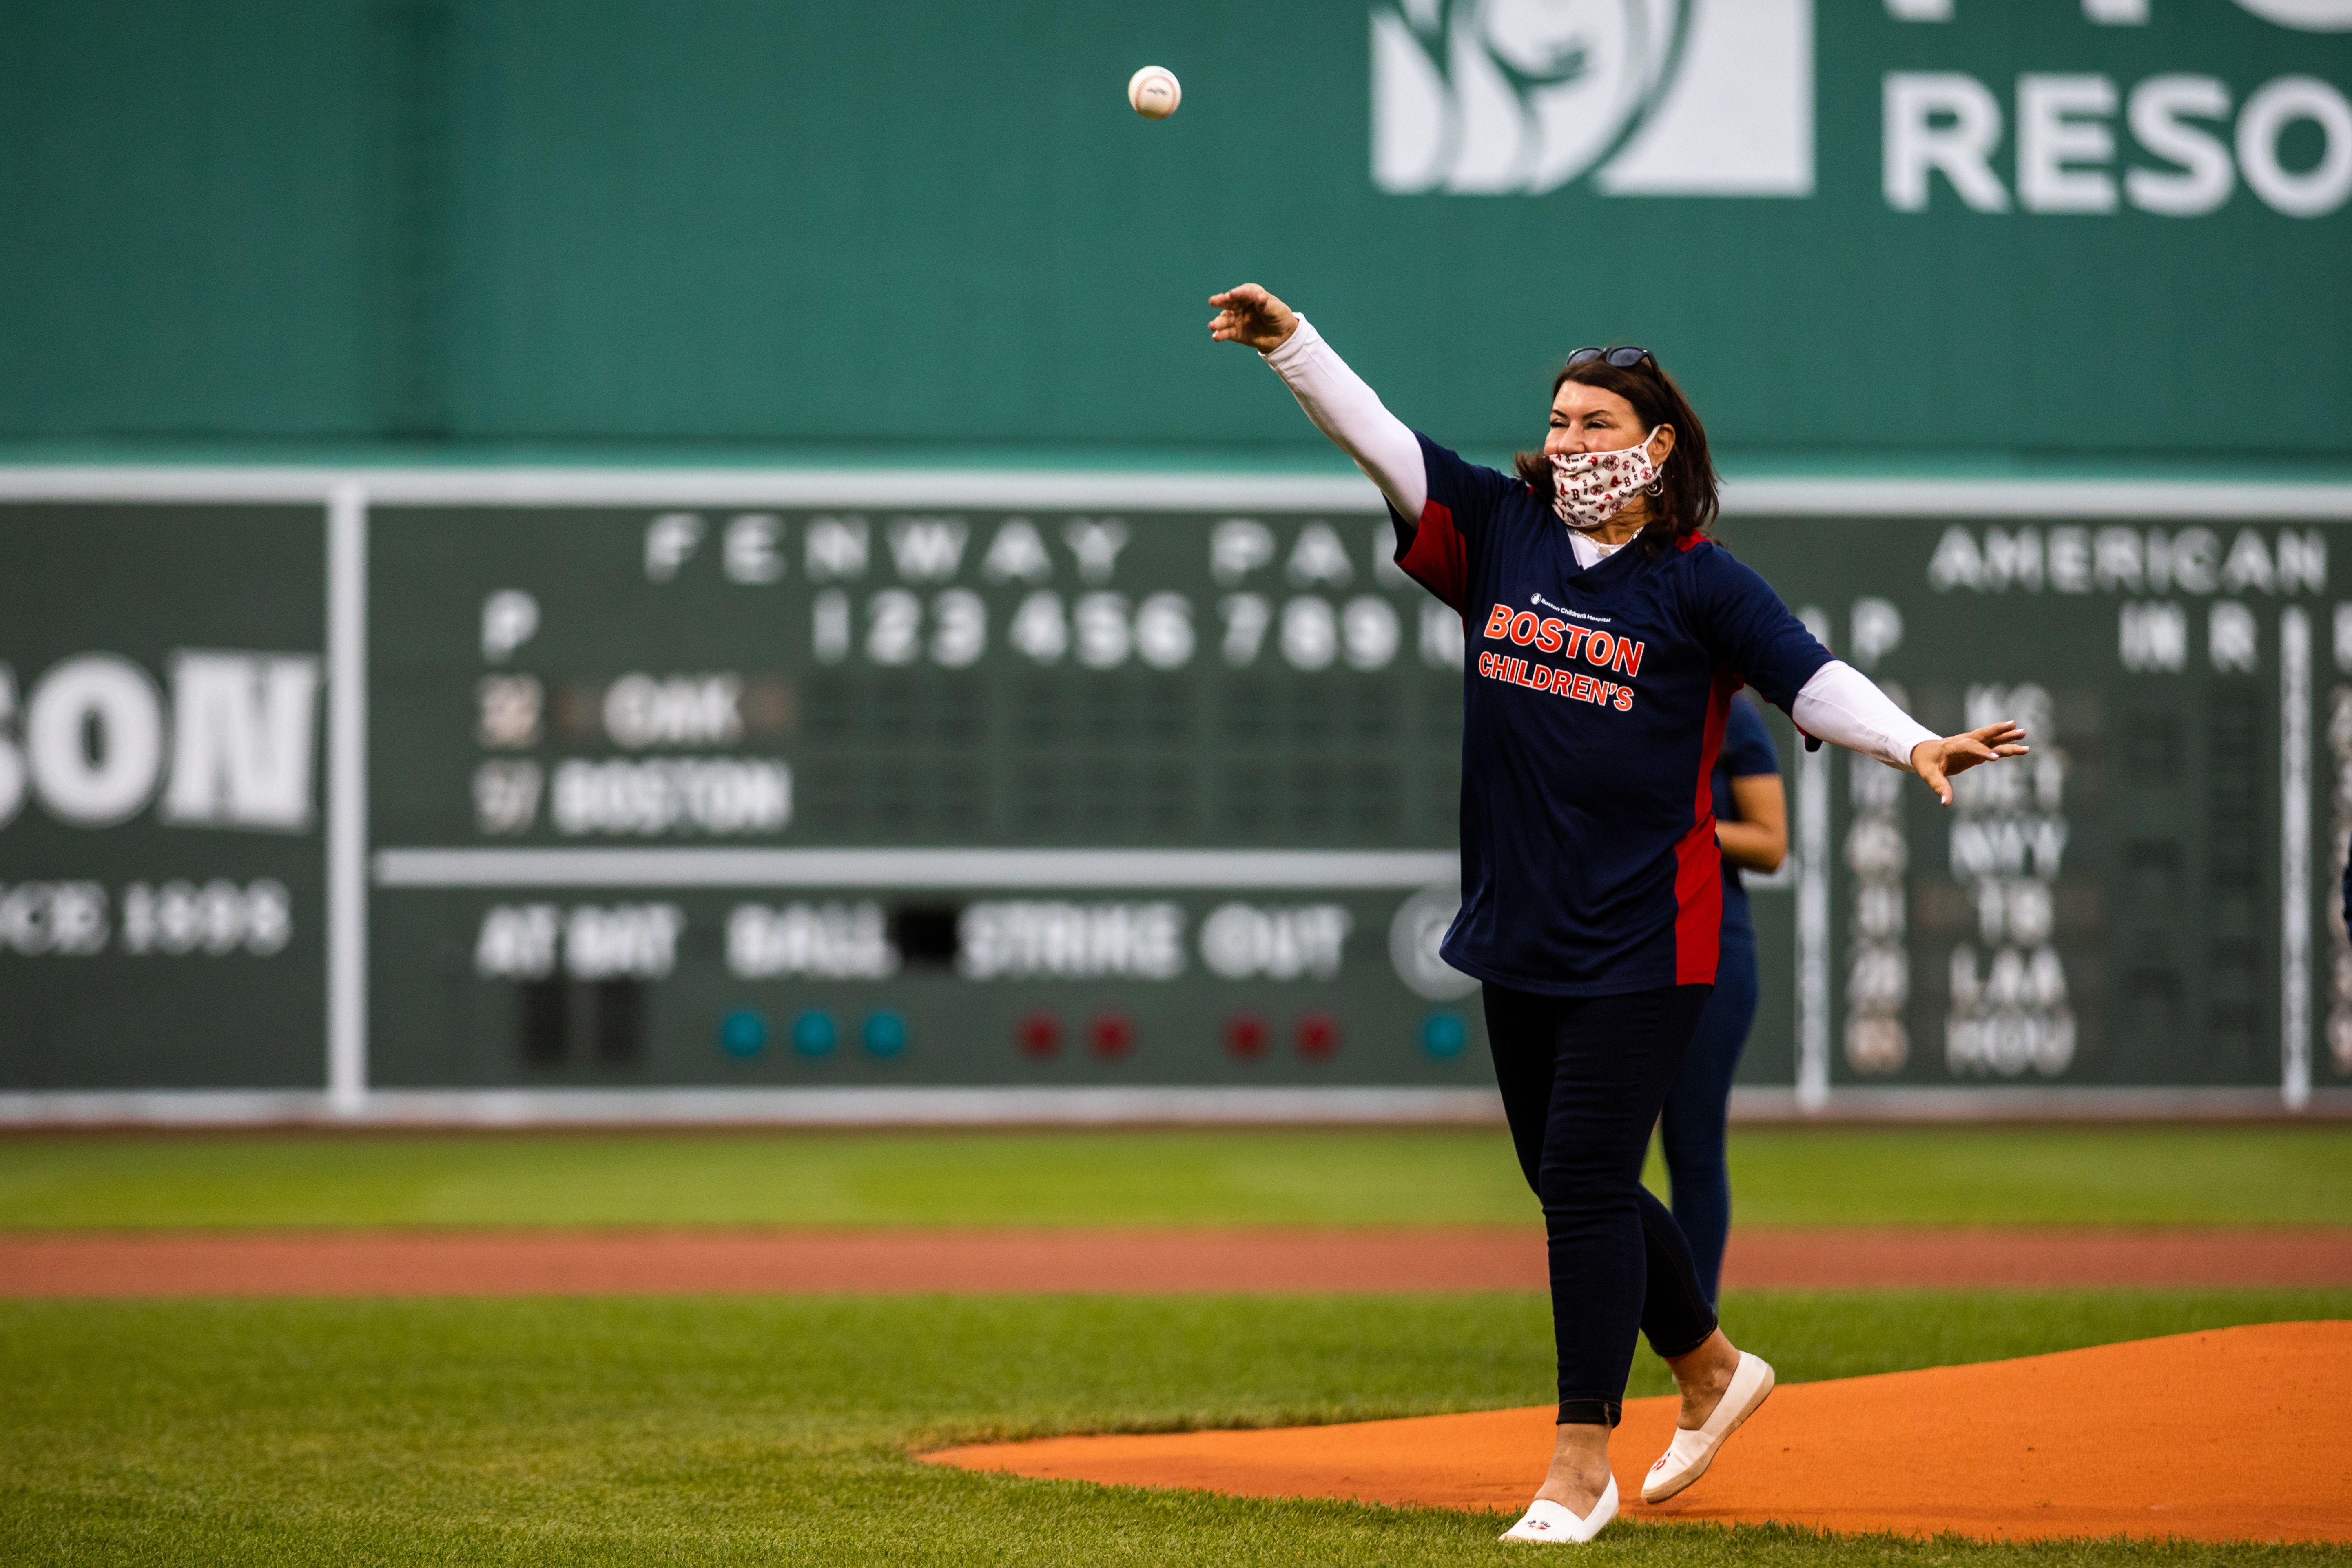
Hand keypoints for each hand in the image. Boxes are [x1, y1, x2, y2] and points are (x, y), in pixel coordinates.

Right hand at [1208, 284, 1298, 352]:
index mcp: (1251, 295)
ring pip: (1225, 319)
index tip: (1232, 294)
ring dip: (1218, 322)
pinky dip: (1220, 335)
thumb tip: (1260, 296)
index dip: (1238, 293)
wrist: (1281, 335)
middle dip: (1220, 302)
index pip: (1244, 292)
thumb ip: (1265, 303)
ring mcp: (1236, 319)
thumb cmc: (1278, 316)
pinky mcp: (1235, 333)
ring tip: (1212, 326)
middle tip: (1212, 301)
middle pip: (1229, 302)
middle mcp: (1240, 305)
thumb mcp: (1275, 308)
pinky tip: (1216, 337)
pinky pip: (1226, 333)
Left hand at [1910, 722, 2029, 806]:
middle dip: (1998, 731)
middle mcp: (1964, 742)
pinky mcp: (1976, 751)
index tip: (1995, 758)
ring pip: (1991, 739)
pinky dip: (2005, 747)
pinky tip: (2020, 747)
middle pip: (1983, 734)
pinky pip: (1993, 747)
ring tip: (2024, 733)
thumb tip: (1945, 803)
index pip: (1969, 747)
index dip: (1981, 752)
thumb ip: (1939, 787)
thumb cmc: (1926, 762)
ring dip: (2007, 736)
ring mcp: (1972, 745)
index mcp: (1953, 746)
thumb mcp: (1929, 774)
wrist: (1924, 751)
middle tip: (2015, 726)